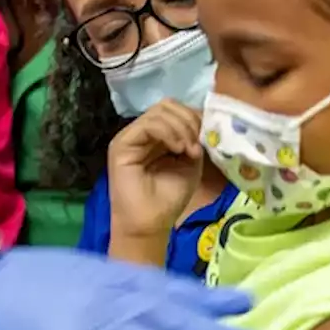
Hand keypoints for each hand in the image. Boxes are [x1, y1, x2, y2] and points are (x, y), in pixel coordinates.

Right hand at [107, 100, 203, 242]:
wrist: (150, 224)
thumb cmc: (169, 199)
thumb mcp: (190, 165)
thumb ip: (194, 141)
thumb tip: (202, 123)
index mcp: (159, 136)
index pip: (176, 111)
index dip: (194, 117)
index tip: (207, 137)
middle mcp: (143, 132)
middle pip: (168, 106)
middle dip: (189, 120)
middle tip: (196, 145)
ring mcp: (131, 136)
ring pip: (159, 111)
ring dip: (181, 128)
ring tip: (188, 150)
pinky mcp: (122, 143)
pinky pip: (148, 124)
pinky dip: (168, 132)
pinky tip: (178, 149)